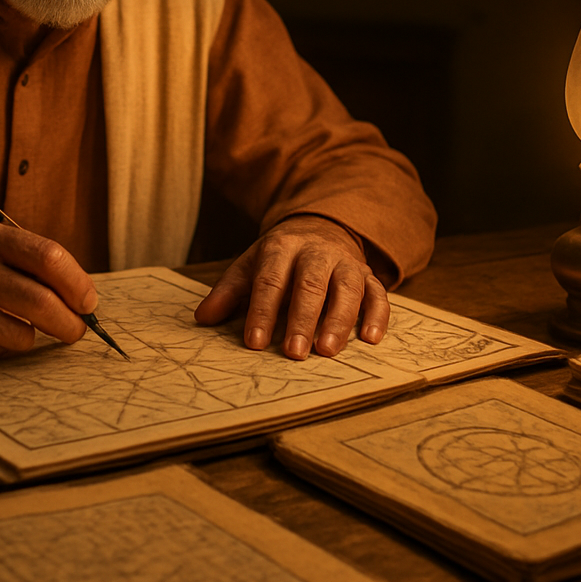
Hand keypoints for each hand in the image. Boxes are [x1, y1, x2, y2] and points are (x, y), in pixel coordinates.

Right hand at [0, 218, 97, 356]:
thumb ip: (33, 266)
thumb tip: (86, 303)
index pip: (48, 257)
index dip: (77, 284)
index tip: (88, 303)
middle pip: (40, 300)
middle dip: (69, 323)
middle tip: (77, 331)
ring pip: (21, 334)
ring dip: (35, 338)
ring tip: (25, 329)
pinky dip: (6, 348)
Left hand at [193, 215, 388, 359]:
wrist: (319, 229)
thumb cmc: (279, 258)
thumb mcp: (250, 265)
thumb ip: (228, 292)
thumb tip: (202, 318)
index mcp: (281, 248)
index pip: (270, 280)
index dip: (263, 311)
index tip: (256, 342)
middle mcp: (316, 253)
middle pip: (310, 284)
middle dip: (303, 319)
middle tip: (295, 353)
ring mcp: (345, 263)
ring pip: (346, 289)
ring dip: (339, 320)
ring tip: (328, 351)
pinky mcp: (369, 275)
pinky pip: (378, 294)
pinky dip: (377, 316)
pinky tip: (371, 339)